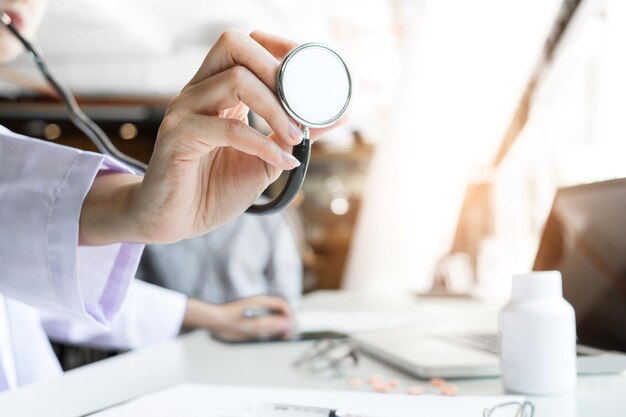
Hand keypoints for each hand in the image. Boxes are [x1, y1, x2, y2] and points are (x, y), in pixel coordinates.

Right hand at [80, 30, 341, 244]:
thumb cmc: (215, 189)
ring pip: (235, 80)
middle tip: (300, 102)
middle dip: (275, 68)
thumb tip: (336, 115)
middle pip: (234, 44)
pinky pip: (229, 129)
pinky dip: (263, 145)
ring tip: (296, 137)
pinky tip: (282, 162)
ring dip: (276, 108)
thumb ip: (294, 136)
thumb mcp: (266, 159)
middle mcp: (198, 92)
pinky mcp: (177, 136)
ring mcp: (184, 110)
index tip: (312, 75)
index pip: (246, 45)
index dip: (281, 49)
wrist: (175, 222)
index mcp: (217, 90)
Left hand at [183, 295, 295, 341]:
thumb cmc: (228, 322)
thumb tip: (288, 324)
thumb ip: (271, 325)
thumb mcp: (251, 327)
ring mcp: (256, 309)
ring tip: (281, 337)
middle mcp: (260, 303)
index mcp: (261, 301)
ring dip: (280, 325)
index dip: (290, 316)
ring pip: (274, 315)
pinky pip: (266, 320)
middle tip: (288, 336)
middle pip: (280, 309)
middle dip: (286, 322)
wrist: (212, 320)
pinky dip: (271, 327)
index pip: (282, 305)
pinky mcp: (251, 315)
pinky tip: (269, 335)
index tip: (291, 329)